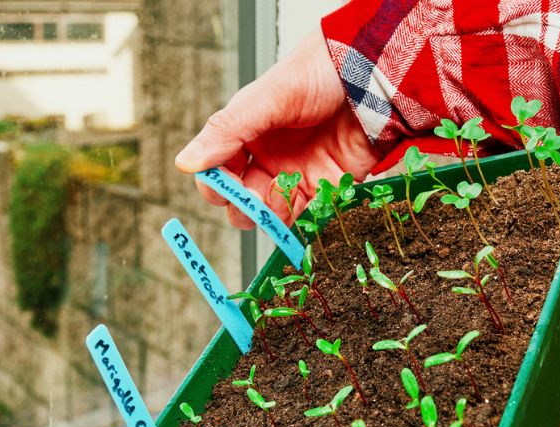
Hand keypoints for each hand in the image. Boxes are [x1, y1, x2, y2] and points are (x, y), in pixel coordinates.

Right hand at [174, 31, 379, 227]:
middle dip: (243, 207)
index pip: (218, 170)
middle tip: (253, 201)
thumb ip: (228, 130)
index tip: (222, 189)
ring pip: (272, 212)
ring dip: (271, 215)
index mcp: (248, 133)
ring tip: (281, 198)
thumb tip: (185, 163)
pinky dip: (301, 219)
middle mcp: (270, 157)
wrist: (373, 74)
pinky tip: (302, 208)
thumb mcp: (268, 97)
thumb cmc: (319, 73)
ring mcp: (299, 173)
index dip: (215, 184)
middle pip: (242, 198)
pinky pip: (308, 214)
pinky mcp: (329, 186)